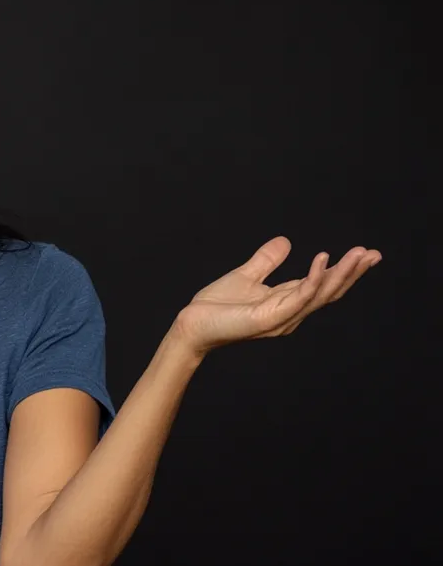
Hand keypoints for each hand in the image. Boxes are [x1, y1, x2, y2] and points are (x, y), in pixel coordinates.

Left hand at [172, 236, 381, 355]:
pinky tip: (321, 260)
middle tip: (373, 254)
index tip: (365, 254)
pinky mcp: (269, 319)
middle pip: (329, 291)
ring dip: (341, 274)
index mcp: (286, 301)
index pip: (322, 285)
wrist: (192, 324)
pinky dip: (312, 279)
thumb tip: (286, 241)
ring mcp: (282, 318)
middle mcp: (290, 312)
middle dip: (352, 273)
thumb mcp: (246, 276)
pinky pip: (297, 297)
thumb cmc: (216, 306)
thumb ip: (266, 261)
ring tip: (359, 255)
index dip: (343, 270)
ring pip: (320, 294)